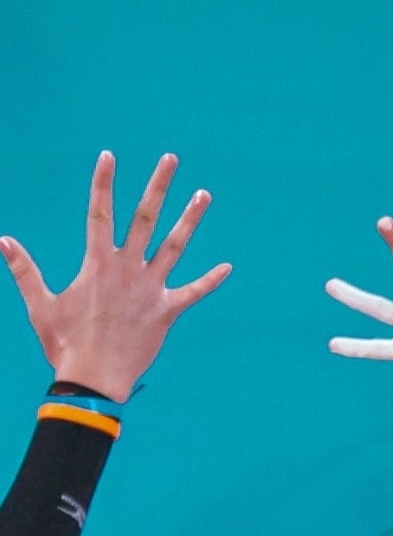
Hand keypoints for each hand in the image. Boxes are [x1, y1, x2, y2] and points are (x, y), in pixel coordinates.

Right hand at [0, 152, 230, 403]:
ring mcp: (150, 290)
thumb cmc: (65, 344)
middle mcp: (127, 269)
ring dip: (190, 219)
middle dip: (158, 186)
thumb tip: (3, 240)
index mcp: (97, 263)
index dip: (103, 182)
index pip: (100, 211)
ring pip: (174, 246)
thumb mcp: (40, 304)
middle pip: (145, 218)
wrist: (94, 379)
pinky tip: (228, 267)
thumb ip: (24, 270)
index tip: (109, 155)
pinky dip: (210, 281)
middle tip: (171, 158)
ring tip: (204, 195)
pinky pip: (193, 293)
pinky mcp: (166, 313)